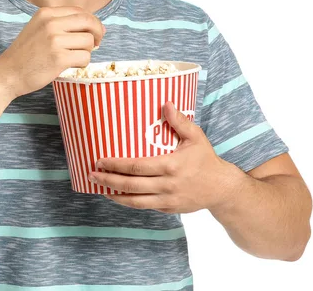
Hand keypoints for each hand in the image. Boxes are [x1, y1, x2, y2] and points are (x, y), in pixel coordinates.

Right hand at [0, 6, 105, 98]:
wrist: (8, 73)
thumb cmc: (26, 54)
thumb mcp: (39, 28)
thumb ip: (62, 24)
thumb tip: (98, 28)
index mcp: (46, 13)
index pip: (80, 11)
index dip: (92, 21)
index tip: (94, 32)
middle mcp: (51, 23)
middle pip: (89, 22)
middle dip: (98, 32)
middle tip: (97, 43)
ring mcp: (54, 40)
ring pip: (89, 41)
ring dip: (87, 51)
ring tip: (75, 56)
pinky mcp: (59, 58)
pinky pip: (85, 57)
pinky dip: (82, 63)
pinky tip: (71, 64)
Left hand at [88, 101, 236, 213]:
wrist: (222, 189)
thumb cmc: (206, 160)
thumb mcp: (195, 137)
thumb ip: (179, 121)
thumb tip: (165, 103)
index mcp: (170, 166)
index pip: (137, 167)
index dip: (116, 165)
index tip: (101, 161)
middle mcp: (166, 185)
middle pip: (131, 185)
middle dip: (108, 180)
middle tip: (91, 174)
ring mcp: (167, 200)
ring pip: (135, 201)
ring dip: (115, 195)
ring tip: (99, 187)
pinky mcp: (168, 209)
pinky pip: (145, 206)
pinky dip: (129, 202)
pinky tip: (118, 196)